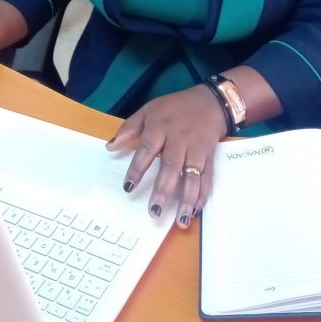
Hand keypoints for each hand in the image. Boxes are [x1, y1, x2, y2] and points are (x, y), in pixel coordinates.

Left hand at [106, 84, 227, 227]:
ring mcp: (196, 149)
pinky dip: (202, 194)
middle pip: (171, 166)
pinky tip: (196, 209)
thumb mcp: (149, 110)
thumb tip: (109, 147)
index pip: (147, 149)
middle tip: (155, 212)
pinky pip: (207, 177)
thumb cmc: (175, 107)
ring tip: (181, 220)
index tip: (128, 188)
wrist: (210, 101)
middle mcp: (179, 139)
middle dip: (164, 190)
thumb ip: (129, 128)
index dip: (138, 169)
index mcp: (160, 127)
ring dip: (187, 198)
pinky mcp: (209, 156)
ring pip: (192, 175)